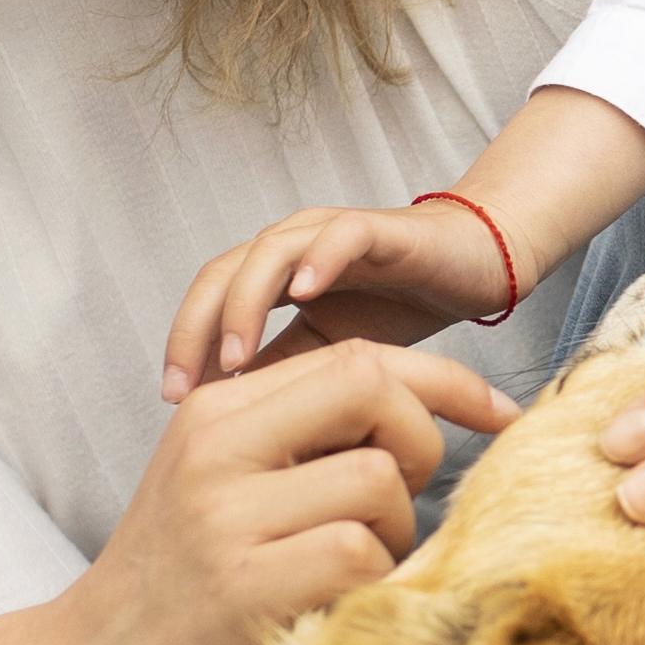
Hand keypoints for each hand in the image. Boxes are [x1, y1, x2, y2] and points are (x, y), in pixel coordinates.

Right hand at [64, 340, 512, 644]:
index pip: (359, 357)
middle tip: (392, 515)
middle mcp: (217, 447)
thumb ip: (298, 442)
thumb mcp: (220, 486)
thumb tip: (417, 412)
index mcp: (218, 412)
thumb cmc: (176, 587)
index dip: (445, 381)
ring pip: (378, 482)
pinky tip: (327, 613)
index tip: (498, 415)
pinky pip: (357, 557)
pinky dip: (367, 588)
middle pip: (377, 392)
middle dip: (421, 448)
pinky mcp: (242, 590)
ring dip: (390, 536)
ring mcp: (226, 517)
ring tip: (342, 576)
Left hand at [160, 198, 520, 396]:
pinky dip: (318, 261)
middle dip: (196, 327)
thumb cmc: (399, 305)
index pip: (208, 301)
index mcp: (273, 276)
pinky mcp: (380, 229)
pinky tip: (304, 296)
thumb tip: (229, 414)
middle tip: (185, 382)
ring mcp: (331, 233)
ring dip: (245, 302)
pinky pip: (340, 235)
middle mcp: (292, 247)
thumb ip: (282, 371)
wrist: (474, 265)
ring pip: (269, 251)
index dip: (183, 343)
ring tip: (234, 353)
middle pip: (221, 272)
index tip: (171, 397)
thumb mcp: (328, 352)